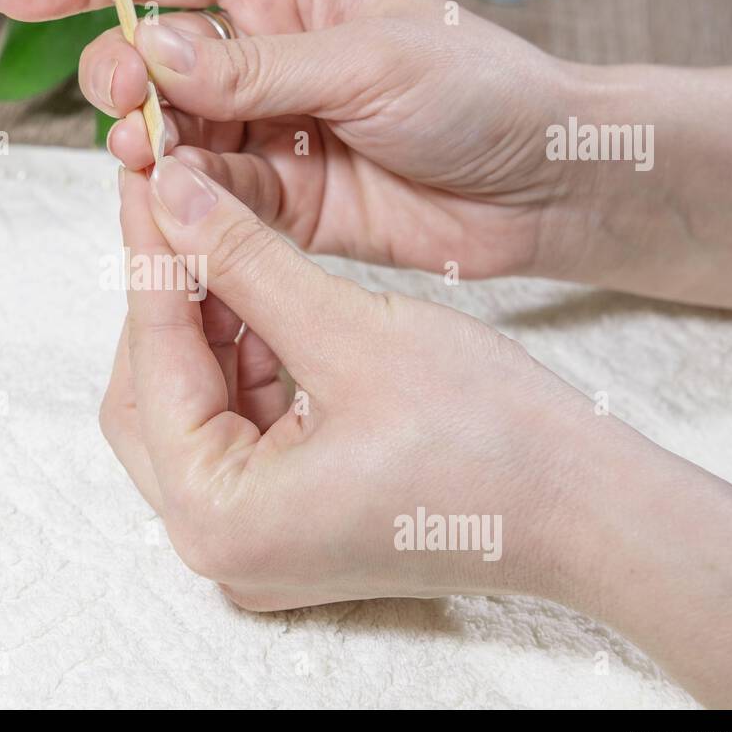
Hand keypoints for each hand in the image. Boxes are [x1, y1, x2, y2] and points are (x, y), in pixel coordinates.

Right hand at [0, 0, 731, 317]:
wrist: (542, 188)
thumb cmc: (483, 91)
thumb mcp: (370, 61)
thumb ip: (257, 67)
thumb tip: (156, 54)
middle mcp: (264, 53)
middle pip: (152, 57)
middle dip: (124, 78)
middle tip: (127, 105)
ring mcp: (266, 129)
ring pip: (171, 136)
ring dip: (150, 149)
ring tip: (149, 158)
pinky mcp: (276, 200)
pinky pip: (208, 199)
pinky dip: (187, 205)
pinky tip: (183, 206)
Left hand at [104, 156, 603, 607]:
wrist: (585, 513)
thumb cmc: (490, 440)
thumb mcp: (349, 332)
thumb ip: (243, 261)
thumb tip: (170, 198)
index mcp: (218, 517)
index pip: (152, 367)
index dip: (150, 263)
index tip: (146, 186)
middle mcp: (218, 546)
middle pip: (151, 397)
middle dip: (169, 303)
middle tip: (180, 213)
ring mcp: (253, 541)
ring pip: (192, 407)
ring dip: (208, 325)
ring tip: (226, 241)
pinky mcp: (289, 522)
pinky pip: (237, 428)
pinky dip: (245, 361)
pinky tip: (266, 299)